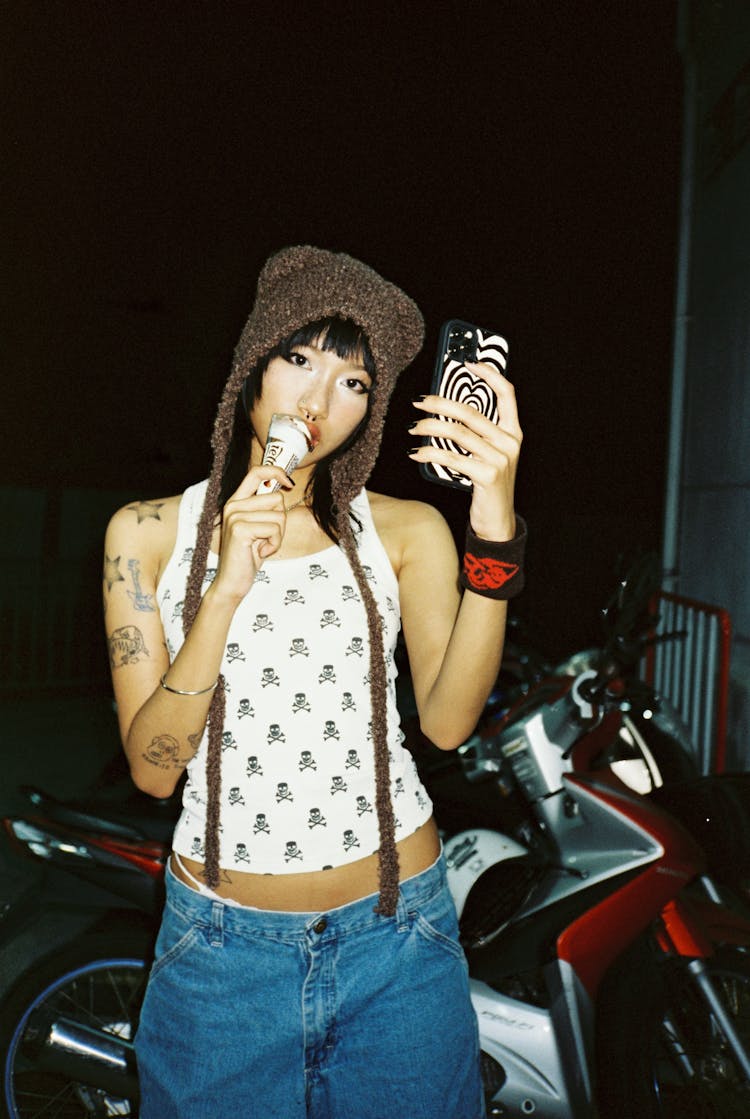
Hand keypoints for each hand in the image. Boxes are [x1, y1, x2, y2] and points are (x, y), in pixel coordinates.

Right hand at [211, 465, 292, 601]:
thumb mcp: (259, 528)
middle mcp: (233, 505)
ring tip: (261, 547)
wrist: (232, 582)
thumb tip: (285, 487)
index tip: (290, 483)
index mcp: (236, 501)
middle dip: (281, 522)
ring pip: (279, 516)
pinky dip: (274, 544)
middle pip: (277, 499)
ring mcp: (235, 516)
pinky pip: (274, 529)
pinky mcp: (240, 529)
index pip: (256, 472)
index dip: (276, 472)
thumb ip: (266, 509)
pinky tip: (260, 553)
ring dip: (277, 536)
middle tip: (266, 538)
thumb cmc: (248, 556)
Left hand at [409, 362, 521, 539]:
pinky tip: (417, 452)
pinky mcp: (488, 475)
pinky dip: (430, 453)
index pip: (507, 394)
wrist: (497, 521)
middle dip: (440, 403)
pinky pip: (452, 457)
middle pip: (471, 412)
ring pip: (458, 433)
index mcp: (513, 432)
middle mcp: (510, 442)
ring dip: (430, 427)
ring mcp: (500, 459)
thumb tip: (446, 411)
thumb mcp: (490, 455)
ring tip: (414, 427)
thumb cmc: (489, 485)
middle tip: (419, 401)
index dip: (490, 374)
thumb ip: (478, 434)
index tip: (469, 363)